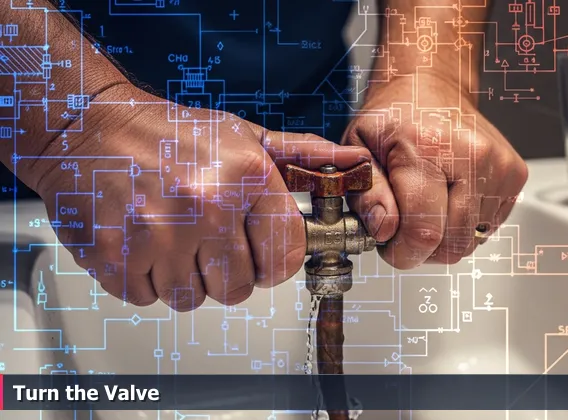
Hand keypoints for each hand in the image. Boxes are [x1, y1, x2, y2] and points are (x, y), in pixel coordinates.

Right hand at [31, 84, 369, 310]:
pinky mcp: (116, 257)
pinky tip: (144, 242)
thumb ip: (305, 159)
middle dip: (227, 271)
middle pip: (239, 288)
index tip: (258, 250)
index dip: (273, 260)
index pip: (285, 259)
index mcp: (245, 178)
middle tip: (207, 239)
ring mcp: (157, 235)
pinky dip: (145, 279)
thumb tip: (356, 167)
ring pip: (193, 299)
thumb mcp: (246, 137)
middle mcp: (205, 207)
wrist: (89, 127)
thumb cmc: (171, 134)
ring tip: (173, 236)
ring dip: (184, 277)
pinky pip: (147, 299)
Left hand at [342, 77, 527, 268]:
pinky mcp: (516, 176)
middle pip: (453, 245)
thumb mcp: (360, 148)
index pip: (424, 231)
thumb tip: (384, 230)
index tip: (388, 244)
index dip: (402, 252)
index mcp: (430, 148)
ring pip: (471, 242)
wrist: (432, 84)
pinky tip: (447, 197)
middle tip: (402, 224)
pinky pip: (486, 228)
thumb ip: (367, 194)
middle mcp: (474, 157)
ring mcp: (501, 167)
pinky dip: (463, 224)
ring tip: (424, 205)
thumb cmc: (395, 115)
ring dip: (443, 237)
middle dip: (422, 248)